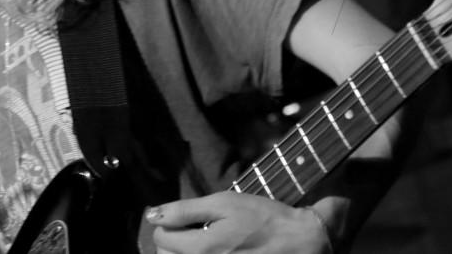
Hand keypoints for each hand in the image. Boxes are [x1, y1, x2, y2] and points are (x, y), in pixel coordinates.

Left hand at [146, 192, 330, 253]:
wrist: (298, 243)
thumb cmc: (262, 218)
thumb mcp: (224, 203)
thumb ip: (185, 210)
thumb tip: (153, 214)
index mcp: (201, 248)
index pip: (161, 239)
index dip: (166, 224)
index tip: (180, 219)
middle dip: (171, 242)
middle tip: (188, 230)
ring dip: (182, 253)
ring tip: (198, 242)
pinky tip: (210, 250)